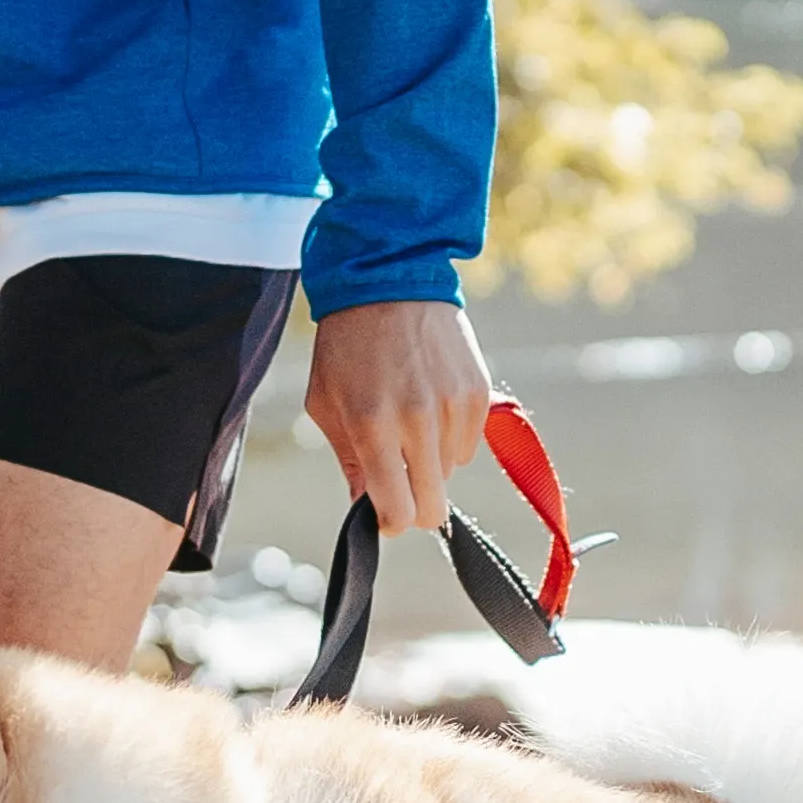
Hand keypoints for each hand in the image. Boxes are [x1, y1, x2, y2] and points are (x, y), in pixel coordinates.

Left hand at [303, 295, 490, 534]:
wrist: (389, 279)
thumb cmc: (347, 343)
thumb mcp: (325, 402)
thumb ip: (347, 460)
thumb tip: (364, 506)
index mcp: (373, 426)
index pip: (398, 510)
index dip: (390, 523)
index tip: (384, 517)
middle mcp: (418, 420)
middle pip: (433, 506)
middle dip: (415, 505)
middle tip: (399, 484)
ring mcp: (453, 407)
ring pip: (449, 474)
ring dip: (428, 464)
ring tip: (408, 423)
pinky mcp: (478, 393)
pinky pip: (468, 446)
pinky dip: (449, 440)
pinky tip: (429, 405)